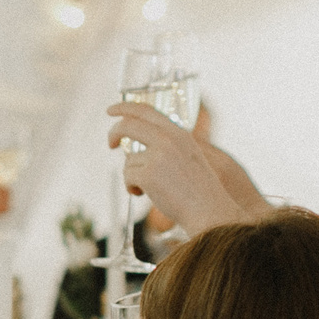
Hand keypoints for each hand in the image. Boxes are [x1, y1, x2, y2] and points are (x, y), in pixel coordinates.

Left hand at [107, 102, 267, 235]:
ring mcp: (157, 156)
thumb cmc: (198, 190)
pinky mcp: (148, 174)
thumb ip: (165, 147)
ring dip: (133, 176)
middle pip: (128, 126)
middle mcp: (168, 140)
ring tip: (153, 189)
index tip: (112, 109)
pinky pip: (127, 177)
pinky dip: (132, 188)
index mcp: (179, 133)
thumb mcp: (187, 157)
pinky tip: (147, 196)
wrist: (208, 210)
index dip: (125, 107)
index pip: (146, 110)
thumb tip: (132, 149)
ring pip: (128, 161)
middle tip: (110, 144)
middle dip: (113, 133)